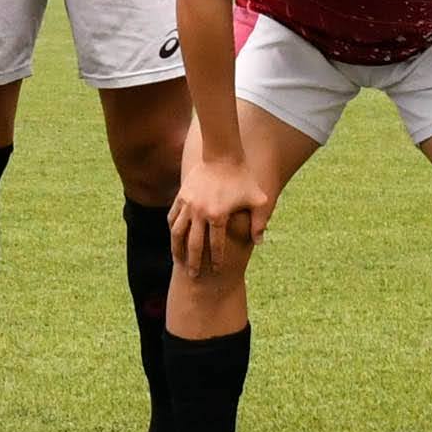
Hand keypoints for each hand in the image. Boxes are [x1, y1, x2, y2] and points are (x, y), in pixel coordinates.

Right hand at [168, 139, 267, 272]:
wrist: (223, 155)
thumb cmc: (243, 178)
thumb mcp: (258, 199)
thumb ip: (259, 222)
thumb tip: (259, 242)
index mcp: (218, 215)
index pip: (216, 245)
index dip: (217, 260)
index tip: (217, 271)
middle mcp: (200, 212)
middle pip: (194, 244)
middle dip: (194, 262)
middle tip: (193, 276)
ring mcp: (188, 204)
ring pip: (177, 232)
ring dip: (177, 249)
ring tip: (178, 261)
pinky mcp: (181, 196)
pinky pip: (172, 217)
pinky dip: (172, 229)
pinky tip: (174, 238)